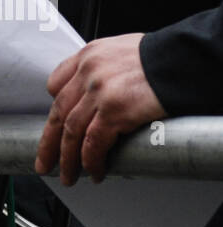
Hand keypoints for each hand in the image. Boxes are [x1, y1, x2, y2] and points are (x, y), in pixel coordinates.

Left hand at [35, 33, 165, 185]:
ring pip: (71, 132)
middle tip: (45, 162)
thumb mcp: (122, 50)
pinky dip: (91, 160)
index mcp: (88, 56)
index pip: (56, 84)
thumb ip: (105, 69)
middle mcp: (88, 72)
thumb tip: (103, 91)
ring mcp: (99, 91)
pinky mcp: (114, 110)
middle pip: (58, 112)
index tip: (55, 125)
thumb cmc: (159, 58)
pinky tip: (94, 171)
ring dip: (68, 159)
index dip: (55, 108)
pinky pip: (93, 142)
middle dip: (49, 142)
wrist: (181, 61)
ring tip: (69, 176)